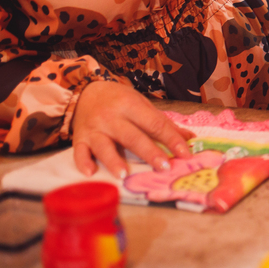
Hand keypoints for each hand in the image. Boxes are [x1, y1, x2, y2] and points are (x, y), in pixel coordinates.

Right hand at [71, 81, 193, 177]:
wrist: (86, 92)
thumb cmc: (119, 100)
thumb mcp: (142, 105)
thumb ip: (163, 123)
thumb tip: (189, 138)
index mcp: (131, 105)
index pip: (155, 124)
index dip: (171, 139)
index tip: (185, 153)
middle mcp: (112, 117)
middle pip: (132, 137)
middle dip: (149, 152)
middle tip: (164, 167)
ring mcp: (94, 128)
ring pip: (104, 146)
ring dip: (113, 160)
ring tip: (124, 175)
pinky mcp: (79, 138)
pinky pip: (79, 152)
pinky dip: (83, 162)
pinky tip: (90, 173)